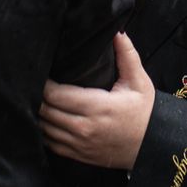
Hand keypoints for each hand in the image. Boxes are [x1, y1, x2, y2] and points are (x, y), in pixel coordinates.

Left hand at [40, 33, 155, 169]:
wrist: (152, 147)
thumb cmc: (144, 111)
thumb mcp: (139, 81)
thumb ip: (127, 55)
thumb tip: (117, 32)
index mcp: (97, 107)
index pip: (55, 95)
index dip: (43, 83)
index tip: (40, 71)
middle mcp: (84, 128)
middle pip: (45, 111)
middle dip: (36, 96)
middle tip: (33, 82)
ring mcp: (80, 144)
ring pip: (44, 128)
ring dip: (37, 113)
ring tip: (35, 98)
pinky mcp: (79, 155)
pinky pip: (50, 144)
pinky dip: (43, 131)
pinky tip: (43, 119)